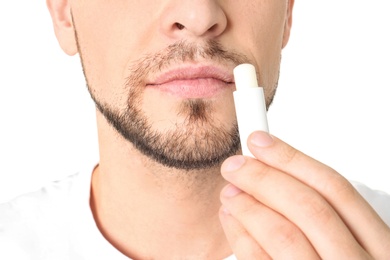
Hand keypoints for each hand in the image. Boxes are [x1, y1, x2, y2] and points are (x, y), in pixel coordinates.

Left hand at [219, 131, 389, 258]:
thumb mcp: (352, 247)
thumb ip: (323, 216)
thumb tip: (273, 171)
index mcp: (380, 247)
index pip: (335, 188)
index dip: (292, 158)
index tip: (260, 141)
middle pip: (307, 206)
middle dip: (264, 178)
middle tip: (235, 165)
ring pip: (283, 235)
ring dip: (248, 206)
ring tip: (229, 192)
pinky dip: (241, 239)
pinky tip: (231, 221)